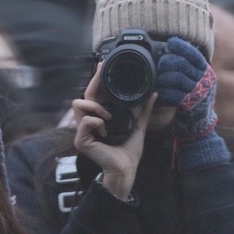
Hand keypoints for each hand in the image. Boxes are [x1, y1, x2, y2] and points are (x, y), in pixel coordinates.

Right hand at [73, 65, 156, 199]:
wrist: (126, 169)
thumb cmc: (128, 151)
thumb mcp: (138, 126)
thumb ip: (143, 110)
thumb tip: (154, 93)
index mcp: (98, 117)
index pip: (93, 94)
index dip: (96, 79)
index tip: (102, 64)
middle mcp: (87, 122)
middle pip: (83, 95)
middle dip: (94, 83)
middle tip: (103, 75)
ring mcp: (82, 131)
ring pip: (79, 104)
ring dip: (96, 107)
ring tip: (108, 117)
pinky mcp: (81, 140)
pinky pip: (87, 121)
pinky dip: (98, 123)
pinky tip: (105, 130)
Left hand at [156, 37, 217, 141]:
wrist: (200, 119)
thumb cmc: (195, 93)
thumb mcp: (197, 76)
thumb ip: (188, 63)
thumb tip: (171, 46)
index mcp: (205, 70)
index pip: (194, 55)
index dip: (182, 47)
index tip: (170, 43)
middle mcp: (204, 79)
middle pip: (183, 65)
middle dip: (168, 61)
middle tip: (160, 62)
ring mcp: (198, 92)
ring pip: (177, 78)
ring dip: (163, 76)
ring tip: (157, 77)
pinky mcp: (190, 104)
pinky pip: (174, 95)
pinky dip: (164, 92)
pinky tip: (158, 91)